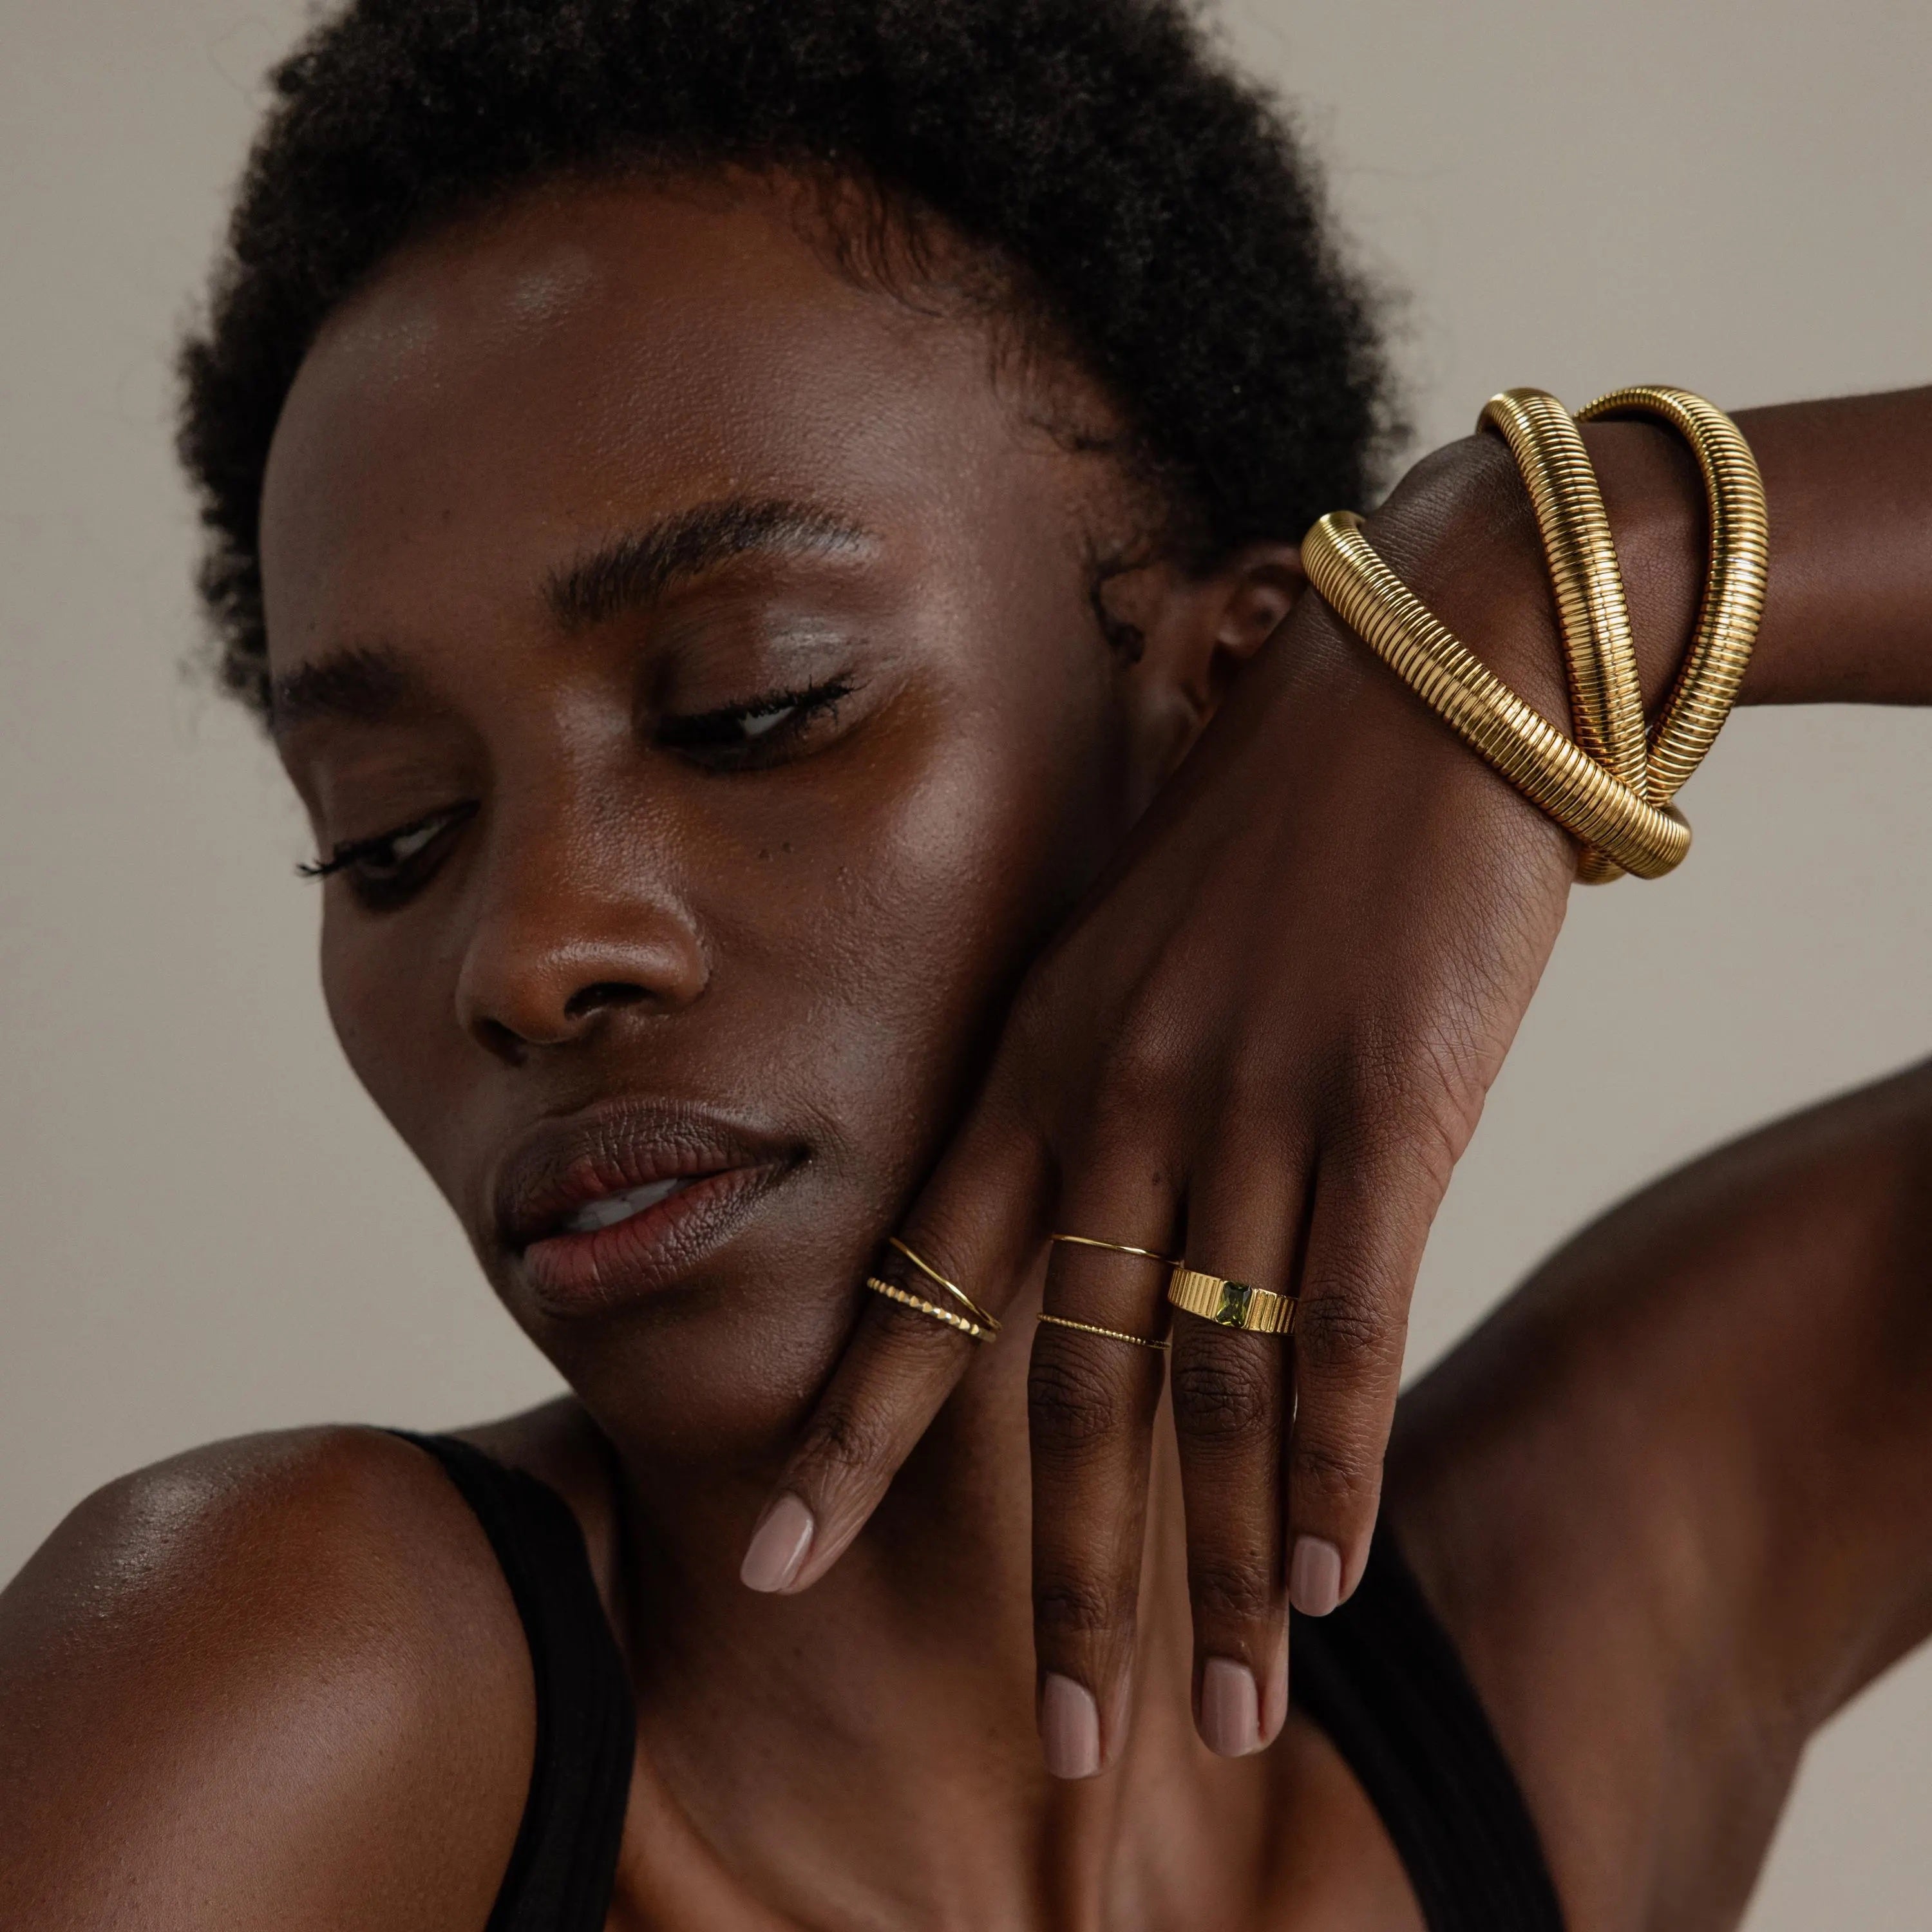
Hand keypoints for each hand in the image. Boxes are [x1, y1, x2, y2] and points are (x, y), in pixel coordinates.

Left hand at [740, 421, 1690, 1768]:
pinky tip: (1324, 1581)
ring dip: (1215, 1570)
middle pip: (1066, 1386)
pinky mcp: (1383, 1106)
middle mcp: (1117, 1102)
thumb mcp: (1136, 949)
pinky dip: (1330, 1468)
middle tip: (1046, 1737)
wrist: (1413, 682)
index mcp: (1038, 1064)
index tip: (776, 1560)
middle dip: (1054, 1576)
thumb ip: (1097, 1088)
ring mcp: (1245, 1107)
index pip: (924, 1286)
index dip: (849, 1436)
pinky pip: (1341, 1326)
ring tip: (1231, 1717)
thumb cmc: (1269, 823)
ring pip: (1210, 1391)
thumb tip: (1097, 1225)